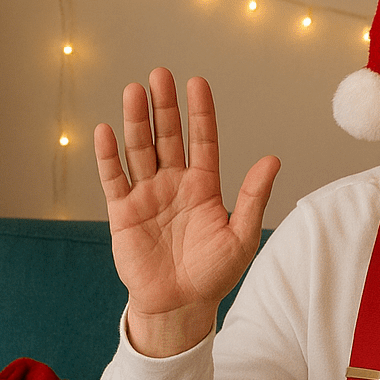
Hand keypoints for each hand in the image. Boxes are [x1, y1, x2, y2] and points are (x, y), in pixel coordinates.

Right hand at [94, 68, 279, 356]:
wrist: (180, 305)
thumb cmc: (213, 273)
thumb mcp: (241, 236)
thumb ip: (253, 197)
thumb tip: (273, 159)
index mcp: (204, 187)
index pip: (202, 141)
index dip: (199, 112)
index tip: (196, 82)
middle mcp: (174, 184)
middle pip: (168, 137)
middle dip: (164, 107)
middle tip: (160, 74)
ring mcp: (147, 195)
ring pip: (140, 150)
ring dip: (137, 121)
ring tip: (135, 90)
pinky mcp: (123, 212)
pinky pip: (114, 178)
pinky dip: (109, 156)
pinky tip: (107, 130)